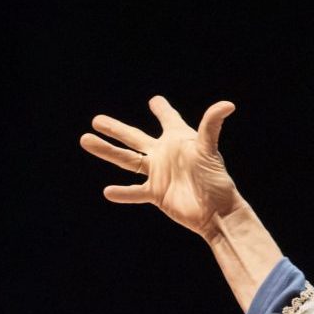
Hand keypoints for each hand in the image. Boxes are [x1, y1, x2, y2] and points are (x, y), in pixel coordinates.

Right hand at [81, 95, 244, 237]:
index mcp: (178, 139)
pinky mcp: (156, 193)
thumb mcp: (209, 149)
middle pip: (135, 137)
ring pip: (126, 160)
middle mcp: (165, 154)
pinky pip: (134, 192)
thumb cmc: (216, 179)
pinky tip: (108, 191)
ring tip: (85, 139)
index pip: (169, 118)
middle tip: (96, 120)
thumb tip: (228, 104)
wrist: (216, 211)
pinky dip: (122, 193)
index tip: (155, 101)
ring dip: (106, 151)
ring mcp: (158, 174)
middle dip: (116, 129)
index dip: (162, 110)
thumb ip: (211, 125)